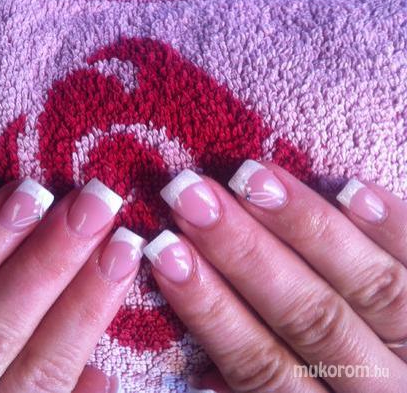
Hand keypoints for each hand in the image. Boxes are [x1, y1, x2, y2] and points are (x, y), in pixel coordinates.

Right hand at [147, 161, 406, 391]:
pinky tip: (352, 188)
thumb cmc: (340, 392)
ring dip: (305, 228)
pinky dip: (393, 229)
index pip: (258, 363)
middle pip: (307, 317)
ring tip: (252, 178)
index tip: (165, 252)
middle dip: (243, 253)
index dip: (209, 308)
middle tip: (192, 198)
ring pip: (368, 288)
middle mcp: (378, 386)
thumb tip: (200, 373)